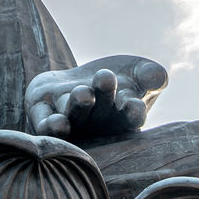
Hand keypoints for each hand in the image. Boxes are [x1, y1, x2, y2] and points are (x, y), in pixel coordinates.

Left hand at [25, 55, 167, 139]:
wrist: (80, 80)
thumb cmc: (120, 80)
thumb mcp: (139, 73)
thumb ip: (152, 75)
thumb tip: (156, 76)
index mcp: (123, 117)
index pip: (131, 116)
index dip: (133, 112)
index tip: (136, 106)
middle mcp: (96, 124)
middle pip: (100, 112)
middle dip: (103, 95)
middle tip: (106, 78)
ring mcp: (69, 120)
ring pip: (73, 116)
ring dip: (78, 107)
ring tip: (83, 93)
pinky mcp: (42, 113)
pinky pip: (44, 123)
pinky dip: (50, 125)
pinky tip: (56, 123)